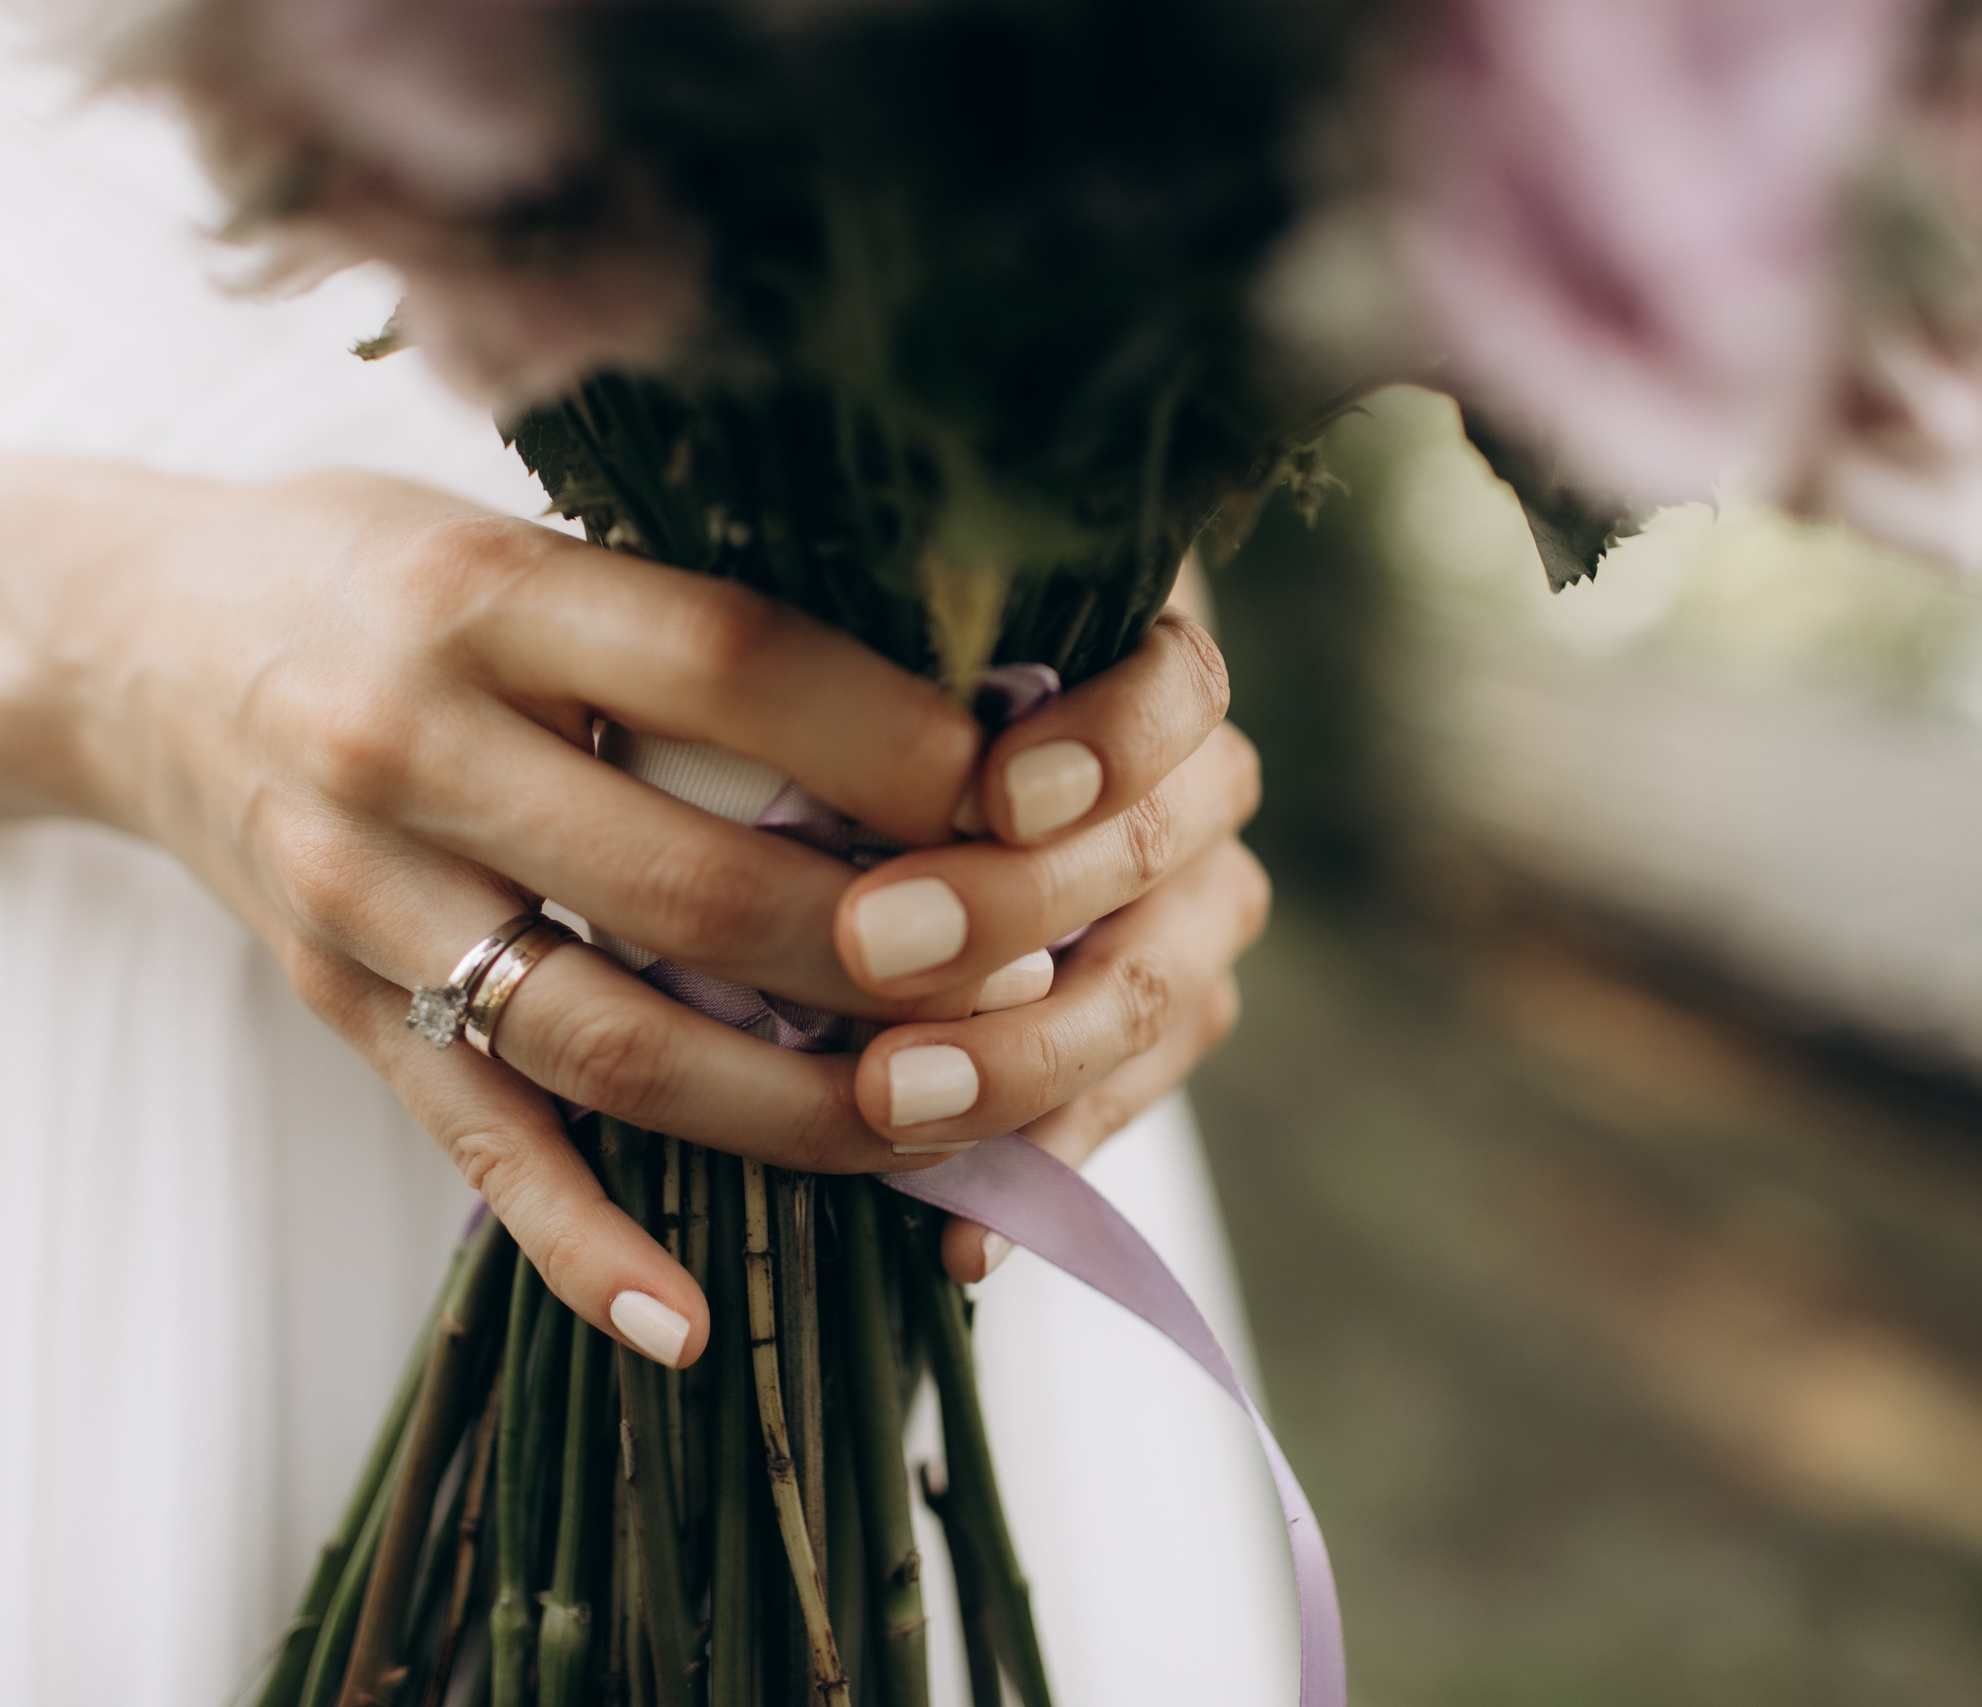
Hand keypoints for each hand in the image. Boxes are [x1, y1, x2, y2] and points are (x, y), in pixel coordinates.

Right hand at [62, 470, 1254, 1362]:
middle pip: (693, 881)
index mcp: (481, 590)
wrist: (116, 638)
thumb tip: (940, 697)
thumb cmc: (365, 565)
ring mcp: (364, 895)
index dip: (898, 741)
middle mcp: (409, 744)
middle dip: (890, 951)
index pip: (730, 665)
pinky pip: (474, 1140)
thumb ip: (680, 606)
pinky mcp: (337, 1005)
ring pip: (605, 1040)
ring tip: (936, 1129)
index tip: (1029, 787)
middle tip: (1028, 980)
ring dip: (790, 1108)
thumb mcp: (512, 522)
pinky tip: (687, 1322)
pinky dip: (582, 1243)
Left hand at [831, 617, 1269, 1281]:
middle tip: (871, 943)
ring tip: (891, 1097)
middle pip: (1147, 850)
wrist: (956, 799)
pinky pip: (1115, 1117)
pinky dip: (1031, 1174)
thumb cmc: (896, 710)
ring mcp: (1199, 925)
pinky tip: (954, 1241)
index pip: (1177, 691)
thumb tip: (780, 708)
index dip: (1104, 743)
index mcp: (1154, 682)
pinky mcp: (1173, 1039)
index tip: (993, 792)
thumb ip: (884, 698)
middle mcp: (1202, 800)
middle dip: (1008, 904)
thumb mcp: (894, 681)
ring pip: (1151, 998)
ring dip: (1016, 1058)